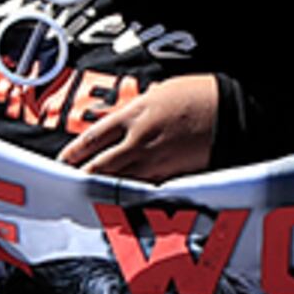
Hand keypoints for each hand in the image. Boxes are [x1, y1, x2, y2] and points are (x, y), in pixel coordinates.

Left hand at [59, 73, 221, 181]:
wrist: (231, 110)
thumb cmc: (199, 95)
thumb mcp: (160, 91)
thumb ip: (136, 108)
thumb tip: (119, 117)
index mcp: (134, 115)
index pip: (93, 138)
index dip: (73, 152)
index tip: (63, 161)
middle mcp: (140, 140)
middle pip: (100, 166)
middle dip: (82, 178)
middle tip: (68, 186)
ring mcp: (156, 161)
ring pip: (119, 182)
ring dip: (102, 190)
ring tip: (88, 197)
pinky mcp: (172, 176)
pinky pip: (144, 189)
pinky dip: (130, 195)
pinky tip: (121, 202)